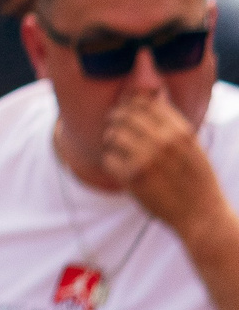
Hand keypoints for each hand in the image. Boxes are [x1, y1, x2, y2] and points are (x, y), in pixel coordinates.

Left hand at [103, 89, 227, 233]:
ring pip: (112, 135)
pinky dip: (110, 163)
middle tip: (114, 128)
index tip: (125, 110)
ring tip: (116, 148)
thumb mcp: (191, 146)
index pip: (144, 103)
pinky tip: (119, 167)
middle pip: (123, 116)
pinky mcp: (132, 178)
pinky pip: (108, 159)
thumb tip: (152, 94)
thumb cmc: (195, 178)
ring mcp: (146, 159)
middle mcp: (163, 142)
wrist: (201, 214)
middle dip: (115, 120)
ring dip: (110, 141)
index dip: (129, 104)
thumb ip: (171, 122)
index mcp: (180, 131)